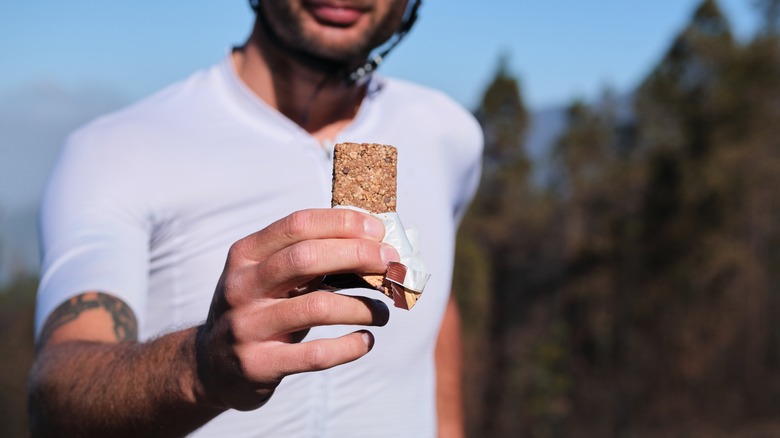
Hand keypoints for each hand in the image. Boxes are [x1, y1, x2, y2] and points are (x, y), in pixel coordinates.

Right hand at [194, 209, 398, 410]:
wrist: (211, 366)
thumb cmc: (260, 309)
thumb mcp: (270, 277)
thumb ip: (310, 259)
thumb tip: (374, 244)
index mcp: (246, 254)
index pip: (298, 224)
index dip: (343, 223)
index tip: (378, 231)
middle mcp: (242, 286)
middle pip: (306, 258)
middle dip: (357, 256)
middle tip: (390, 264)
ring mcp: (247, 326)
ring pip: (316, 307)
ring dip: (362, 306)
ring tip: (383, 312)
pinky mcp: (258, 364)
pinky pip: (315, 354)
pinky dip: (349, 347)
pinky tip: (365, 341)